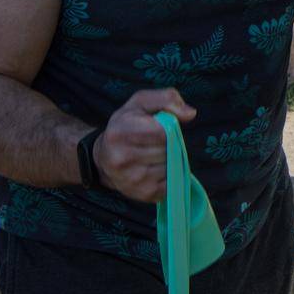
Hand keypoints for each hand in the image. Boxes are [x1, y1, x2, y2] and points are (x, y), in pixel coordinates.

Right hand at [93, 88, 194, 203]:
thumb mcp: (140, 102)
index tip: (165, 126)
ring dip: (171, 159)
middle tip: (157, 141)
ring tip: (155, 153)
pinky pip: (173, 182)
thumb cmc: (126, 124)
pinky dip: (171, 174)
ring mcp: (132, 179)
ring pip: (172, 166)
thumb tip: (190, 113)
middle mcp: (122, 158)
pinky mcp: (144, 194)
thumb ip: (167, 99)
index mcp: (120, 132)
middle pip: (168, 149)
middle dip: (170, 143)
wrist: (104, 158)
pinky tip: (156, 167)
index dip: (170, 127)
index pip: (163, 132)